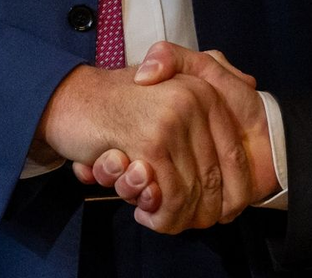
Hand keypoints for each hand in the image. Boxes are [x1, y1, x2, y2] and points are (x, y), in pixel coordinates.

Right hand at [37, 63, 251, 232]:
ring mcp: (174, 120)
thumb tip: (237, 123)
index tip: (219, 212)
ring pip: (192, 192)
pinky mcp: (151, 142)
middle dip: (200, 211)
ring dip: (175, 218)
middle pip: (215, 178)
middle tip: (180, 221)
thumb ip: (203, 112)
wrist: (74, 98)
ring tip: (156, 217)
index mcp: (206, 91)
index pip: (234, 153)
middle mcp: (196, 100)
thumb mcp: (169, 93)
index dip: (232, 190)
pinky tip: (143, 212)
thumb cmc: (121, 104)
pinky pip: (170, 196)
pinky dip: (159, 214)